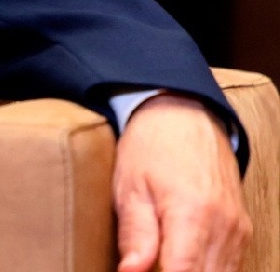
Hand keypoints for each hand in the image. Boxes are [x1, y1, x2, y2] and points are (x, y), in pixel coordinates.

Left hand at [114, 93, 248, 271]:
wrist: (184, 116)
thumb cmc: (150, 149)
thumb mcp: (130, 187)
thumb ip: (135, 235)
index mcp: (192, 216)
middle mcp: (224, 227)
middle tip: (148, 267)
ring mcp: (237, 230)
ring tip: (163, 261)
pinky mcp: (242, 230)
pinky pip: (229, 266)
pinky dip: (208, 271)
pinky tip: (183, 262)